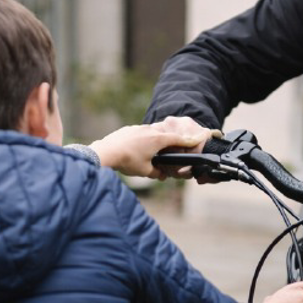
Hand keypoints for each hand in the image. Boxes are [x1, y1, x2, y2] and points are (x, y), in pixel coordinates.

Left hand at [90, 117, 213, 178]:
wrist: (106, 152)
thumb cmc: (127, 161)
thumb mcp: (145, 171)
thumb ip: (157, 173)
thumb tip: (162, 175)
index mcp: (157, 139)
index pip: (177, 139)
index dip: (188, 140)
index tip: (196, 139)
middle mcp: (149, 130)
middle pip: (165, 135)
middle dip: (170, 142)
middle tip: (172, 150)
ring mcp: (138, 128)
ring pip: (152, 134)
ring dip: (155, 142)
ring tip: (151, 153)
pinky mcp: (128, 129)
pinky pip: (140, 134)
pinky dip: (143, 141)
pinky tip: (136, 150)